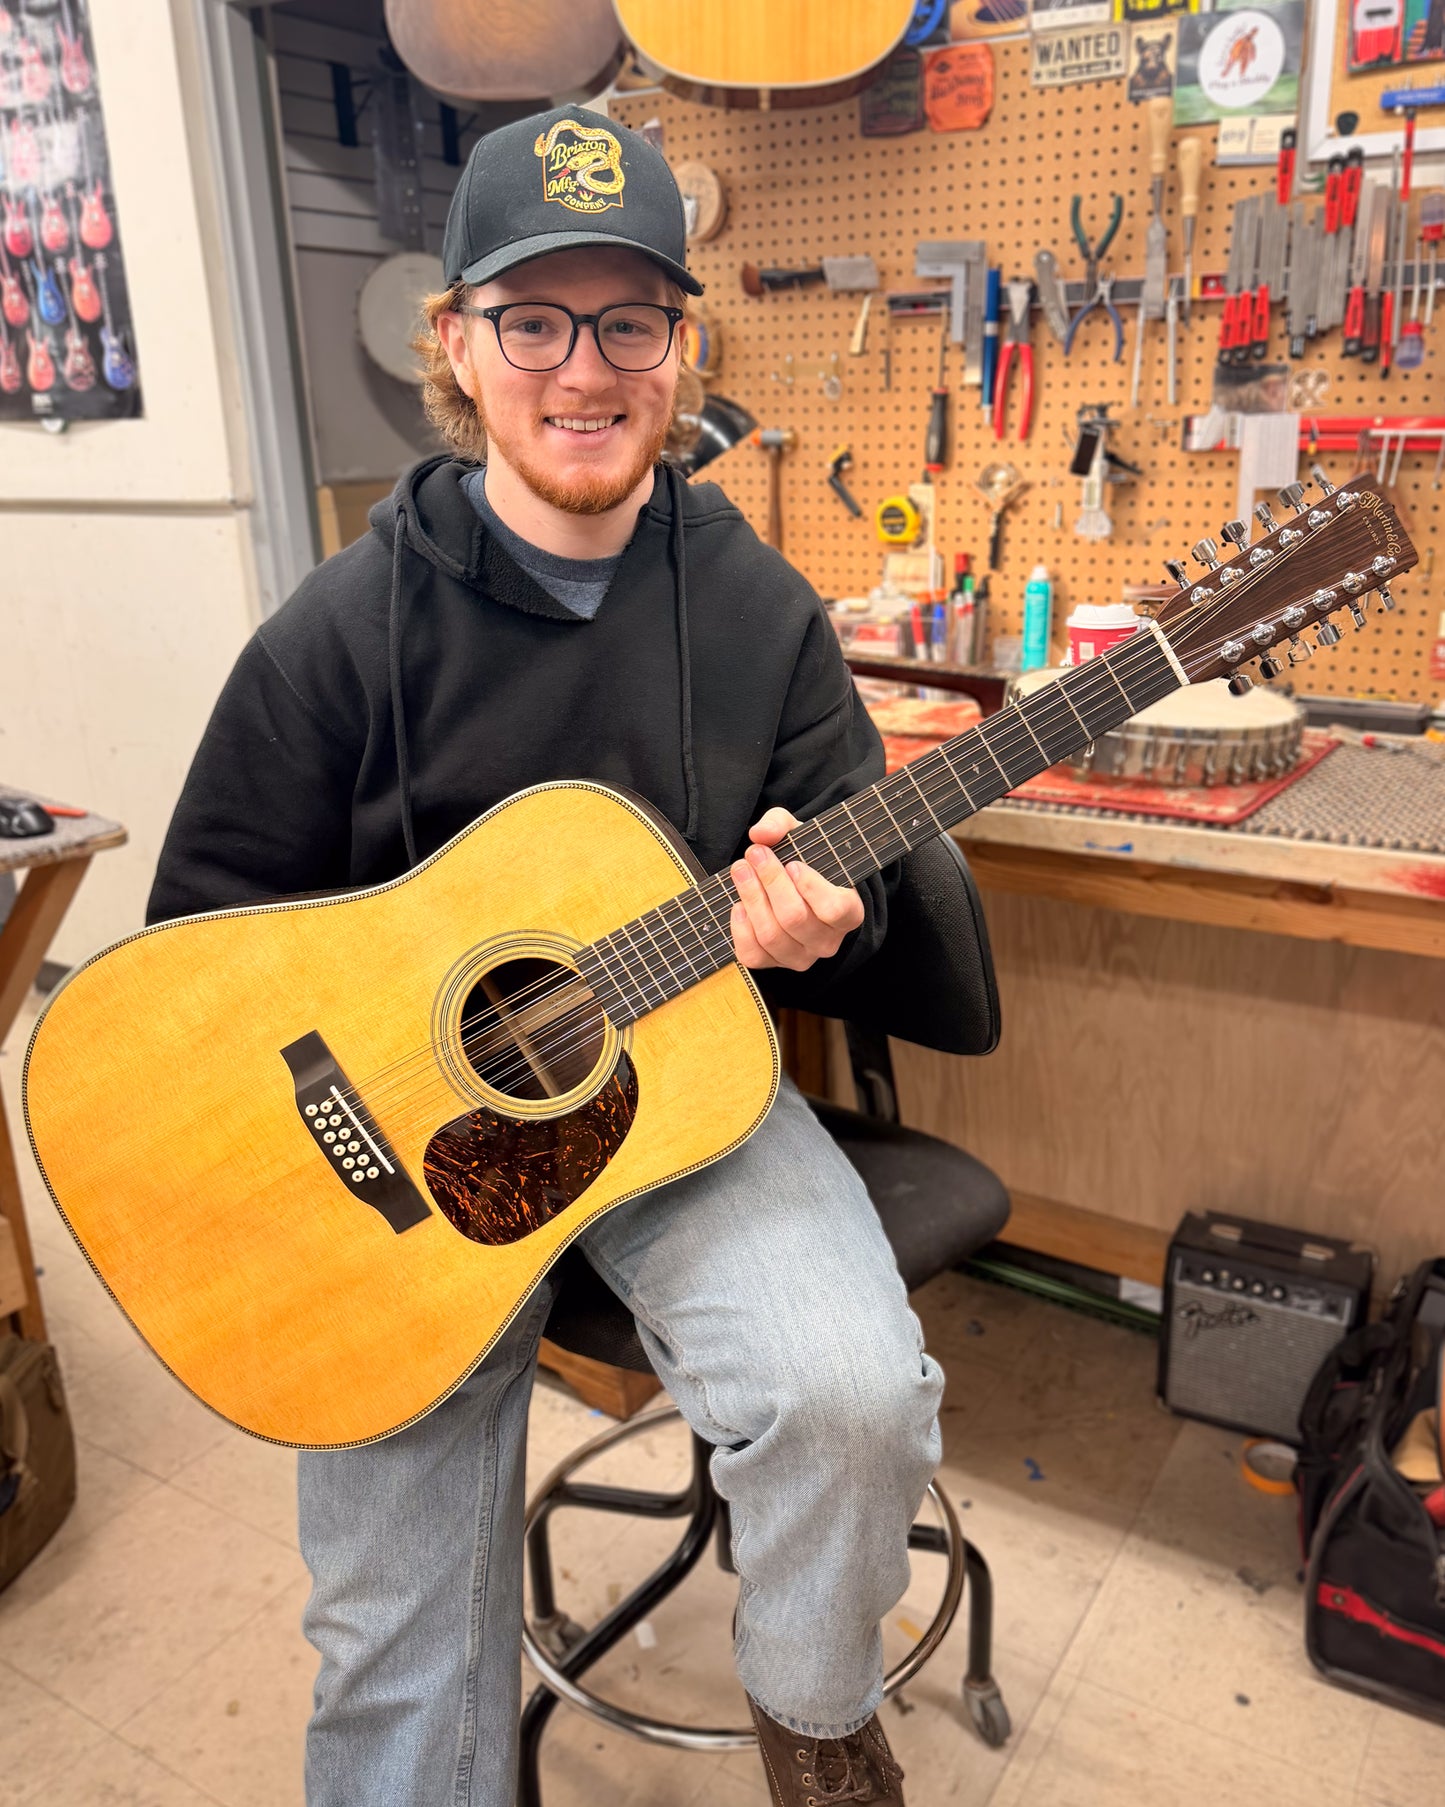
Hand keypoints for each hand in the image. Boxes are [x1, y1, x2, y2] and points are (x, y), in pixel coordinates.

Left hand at [729, 808, 864, 971]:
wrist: (794, 888)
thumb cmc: (803, 861)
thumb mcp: (800, 835)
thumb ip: (781, 824)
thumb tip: (760, 834)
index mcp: (848, 912)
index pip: (834, 910)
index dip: (811, 888)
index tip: (793, 864)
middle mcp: (827, 941)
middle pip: (795, 918)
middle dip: (770, 882)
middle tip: (754, 854)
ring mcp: (801, 957)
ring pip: (772, 936)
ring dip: (751, 898)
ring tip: (741, 870)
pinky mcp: (773, 963)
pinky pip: (753, 954)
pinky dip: (740, 928)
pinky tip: (738, 904)